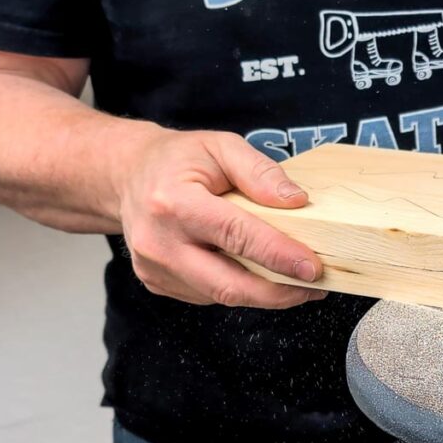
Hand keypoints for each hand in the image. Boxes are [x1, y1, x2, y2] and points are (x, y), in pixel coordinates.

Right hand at [115, 129, 325, 307]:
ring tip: (297, 281)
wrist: (127, 177)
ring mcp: (155, 268)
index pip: (236, 236)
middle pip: (228, 284)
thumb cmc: (177, 160)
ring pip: (222, 295)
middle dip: (279, 293)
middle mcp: (160, 242)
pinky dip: (241, 289)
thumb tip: (297, 201)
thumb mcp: (221, 147)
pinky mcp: (158, 283)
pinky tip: (259, 275)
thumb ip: (260, 172)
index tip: (312, 267)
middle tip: (316, 286)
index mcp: (174, 203)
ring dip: (265, 294)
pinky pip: (210, 295)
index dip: (278, 255)